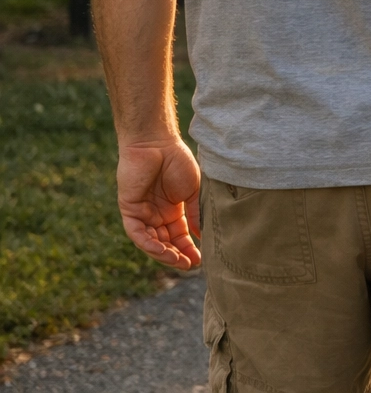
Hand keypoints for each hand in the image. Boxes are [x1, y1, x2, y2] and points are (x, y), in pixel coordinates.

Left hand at [117, 140, 201, 268]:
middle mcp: (156, 215)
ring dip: (163, 253)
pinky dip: (148, 243)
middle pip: (165, 242)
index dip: (188, 248)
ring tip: (177, 261)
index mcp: (172, 210)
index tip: (200, 260)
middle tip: (189, 265)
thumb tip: (202, 235)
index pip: (179, 235)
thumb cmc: (177, 161)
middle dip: (176, 255)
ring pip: (150, 241)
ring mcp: (142, 213)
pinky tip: (162, 250)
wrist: (157, 143)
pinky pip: (137, 232)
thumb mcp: (192, 191)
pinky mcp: (129, 209)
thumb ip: (195, 213)